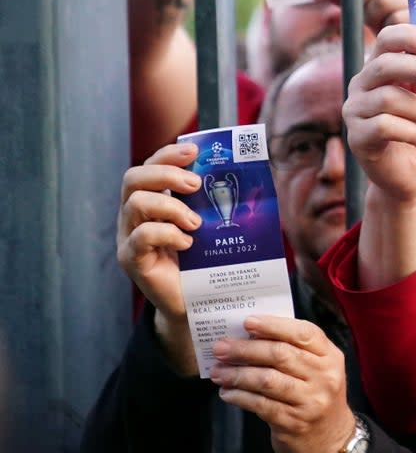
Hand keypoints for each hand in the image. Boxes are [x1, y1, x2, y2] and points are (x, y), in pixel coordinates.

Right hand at [118, 143, 204, 320]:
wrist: (198, 301)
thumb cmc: (206, 259)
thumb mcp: (211, 224)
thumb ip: (214, 201)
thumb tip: (250, 174)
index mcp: (153, 200)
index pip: (150, 166)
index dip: (168, 155)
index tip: (195, 151)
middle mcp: (134, 215)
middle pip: (134, 178)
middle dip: (166, 174)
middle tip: (195, 184)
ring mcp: (129, 237)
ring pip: (136, 203)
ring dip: (171, 207)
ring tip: (195, 223)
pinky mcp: (131, 259)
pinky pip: (141, 236)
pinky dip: (167, 234)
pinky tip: (188, 243)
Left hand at [209, 316, 356, 452]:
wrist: (331, 441)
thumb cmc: (316, 397)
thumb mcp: (318, 370)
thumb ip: (294, 352)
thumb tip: (249, 336)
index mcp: (330, 357)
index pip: (304, 333)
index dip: (274, 325)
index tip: (247, 322)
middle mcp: (324, 377)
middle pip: (281, 354)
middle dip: (246, 349)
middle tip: (221, 347)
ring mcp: (310, 401)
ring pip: (267, 380)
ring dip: (237, 374)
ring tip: (217, 371)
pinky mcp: (294, 422)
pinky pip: (260, 405)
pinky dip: (240, 396)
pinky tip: (227, 392)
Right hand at [344, 23, 415, 203]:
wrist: (410, 175)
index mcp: (380, 69)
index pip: (387, 39)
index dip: (409, 36)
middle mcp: (362, 85)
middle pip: (384, 65)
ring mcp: (355, 111)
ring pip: (387, 98)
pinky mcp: (357, 137)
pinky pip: (383, 126)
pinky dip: (410, 131)